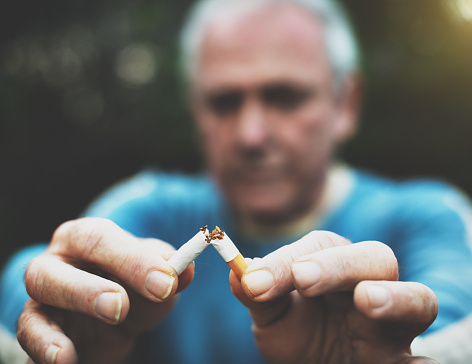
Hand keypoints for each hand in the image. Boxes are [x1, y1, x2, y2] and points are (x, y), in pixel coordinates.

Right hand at [18, 217, 193, 363]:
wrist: (116, 317)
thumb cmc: (136, 286)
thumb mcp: (158, 276)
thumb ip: (171, 271)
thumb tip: (185, 271)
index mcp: (85, 239)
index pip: (99, 238)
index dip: (131, 260)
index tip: (165, 284)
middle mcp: (56, 263)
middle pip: (52, 270)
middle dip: (86, 290)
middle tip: (120, 307)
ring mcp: (43, 299)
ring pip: (35, 307)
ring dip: (53, 330)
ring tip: (72, 350)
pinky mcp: (38, 330)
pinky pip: (31, 337)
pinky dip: (44, 349)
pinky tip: (65, 361)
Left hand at [230, 231, 438, 363]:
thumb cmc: (300, 337)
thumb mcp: (274, 317)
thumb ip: (259, 295)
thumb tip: (239, 273)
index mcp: (337, 269)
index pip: (321, 247)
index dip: (287, 259)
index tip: (255, 280)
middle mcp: (371, 289)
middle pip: (375, 258)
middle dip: (339, 265)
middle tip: (304, 278)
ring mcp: (392, 327)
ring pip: (418, 299)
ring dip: (395, 297)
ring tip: (367, 300)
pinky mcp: (402, 363)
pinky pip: (425, 361)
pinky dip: (422, 363)